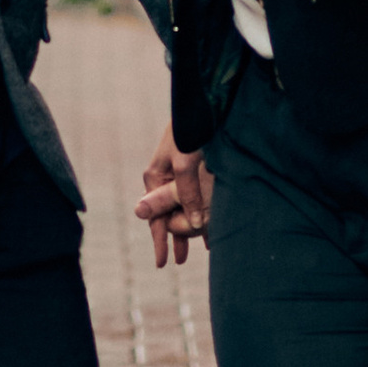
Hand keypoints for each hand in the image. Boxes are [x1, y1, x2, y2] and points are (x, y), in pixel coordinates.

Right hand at [136, 130, 211, 266]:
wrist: (202, 103)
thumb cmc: (190, 130)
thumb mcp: (185, 163)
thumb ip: (183, 194)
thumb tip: (186, 226)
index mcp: (155, 176)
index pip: (155, 217)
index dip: (160, 241)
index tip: (163, 263)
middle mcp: (166, 176)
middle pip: (169, 213)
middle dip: (175, 236)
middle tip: (180, 261)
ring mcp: (179, 171)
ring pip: (183, 206)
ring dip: (191, 225)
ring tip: (201, 245)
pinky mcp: (194, 165)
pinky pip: (195, 195)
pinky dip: (201, 210)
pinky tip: (211, 219)